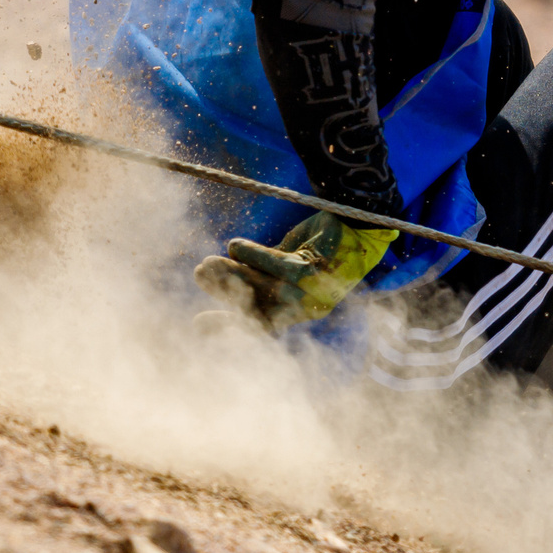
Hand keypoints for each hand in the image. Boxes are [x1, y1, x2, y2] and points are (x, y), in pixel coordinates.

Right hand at [192, 211, 396, 330]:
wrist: (356, 221)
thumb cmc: (320, 244)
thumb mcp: (284, 263)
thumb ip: (258, 272)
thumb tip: (216, 273)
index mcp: (297, 310)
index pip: (260, 327)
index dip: (229, 331)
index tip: (198, 325)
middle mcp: (306, 307)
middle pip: (258, 314)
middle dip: (225, 303)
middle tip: (197, 280)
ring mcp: (311, 291)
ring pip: (265, 289)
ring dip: (233, 277)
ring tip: (207, 264)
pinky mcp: (315, 271)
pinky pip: (278, 266)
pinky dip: (254, 256)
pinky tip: (235, 246)